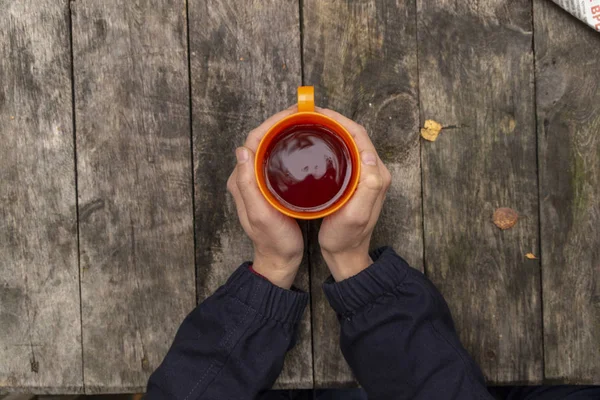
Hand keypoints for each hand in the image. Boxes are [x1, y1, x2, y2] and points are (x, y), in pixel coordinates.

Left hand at [227, 107, 302, 288]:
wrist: (280, 260)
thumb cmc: (273, 241)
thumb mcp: (260, 216)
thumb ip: (248, 186)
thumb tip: (242, 151)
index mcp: (242, 180)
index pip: (253, 140)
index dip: (271, 123)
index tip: (293, 114)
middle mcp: (247, 177)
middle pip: (262, 139)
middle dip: (281, 122)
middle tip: (305, 114)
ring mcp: (259, 181)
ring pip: (270, 147)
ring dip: (285, 132)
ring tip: (307, 124)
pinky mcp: (270, 186)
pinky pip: (277, 158)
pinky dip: (289, 146)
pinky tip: (305, 146)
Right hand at [317, 108, 391, 280]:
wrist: (346, 256)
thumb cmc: (347, 238)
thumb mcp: (357, 214)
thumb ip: (369, 185)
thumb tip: (367, 153)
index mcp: (375, 174)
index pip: (359, 135)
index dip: (339, 120)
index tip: (317, 112)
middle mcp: (372, 171)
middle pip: (353, 135)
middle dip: (332, 120)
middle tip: (307, 115)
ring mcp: (363, 176)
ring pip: (347, 143)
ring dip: (330, 130)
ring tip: (307, 125)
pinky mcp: (353, 181)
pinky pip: (342, 154)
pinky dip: (328, 143)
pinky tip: (313, 145)